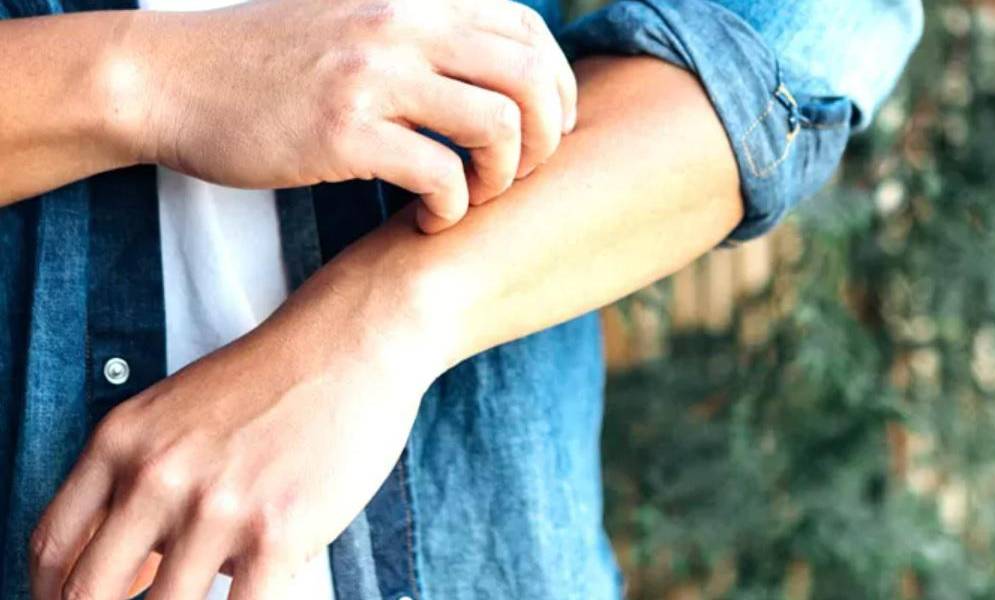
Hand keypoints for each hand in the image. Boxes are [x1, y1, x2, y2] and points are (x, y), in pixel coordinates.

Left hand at [28, 258, 446, 599]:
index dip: (52, 594)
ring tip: (214, 585)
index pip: (52, 547)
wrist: (352, 341)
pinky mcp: (278, 533)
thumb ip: (141, 480)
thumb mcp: (178, 413)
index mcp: (121, 442)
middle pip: (89, 593)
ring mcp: (216, 508)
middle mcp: (156, 476)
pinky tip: (255, 592)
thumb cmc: (276, 376)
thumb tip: (136, 570)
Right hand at [108, 0, 575, 231]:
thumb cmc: (265, 63)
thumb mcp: (351, 22)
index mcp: (411, 0)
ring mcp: (373, 78)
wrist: (168, 78)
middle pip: (528, 77)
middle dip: (544, 138)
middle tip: (517, 174)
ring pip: (497, 125)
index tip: (545, 128)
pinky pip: (440, 175)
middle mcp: (401, 27)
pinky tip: (430, 220)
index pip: (527, 29)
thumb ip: (418, 34)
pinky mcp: (343, 133)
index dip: (556, 85)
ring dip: (502, 176)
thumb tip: (487, 68)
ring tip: (473, 197)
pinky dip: (452, 208)